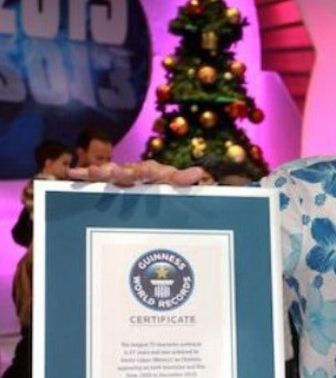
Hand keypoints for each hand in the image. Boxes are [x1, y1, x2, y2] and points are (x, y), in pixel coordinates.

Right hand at [68, 160, 210, 186]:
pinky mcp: (109, 180)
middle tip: (106, 172)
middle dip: (116, 172)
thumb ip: (183, 179)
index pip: (148, 171)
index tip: (133, 173)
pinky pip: (96, 179)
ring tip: (89, 172)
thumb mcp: (176, 183)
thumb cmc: (167, 184)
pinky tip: (72, 175)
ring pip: (109, 173)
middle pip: (125, 171)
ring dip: (99, 173)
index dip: (140, 172)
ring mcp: (121, 175)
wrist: (158, 181)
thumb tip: (198, 173)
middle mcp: (135, 171)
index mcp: (153, 171)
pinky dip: (85, 176)